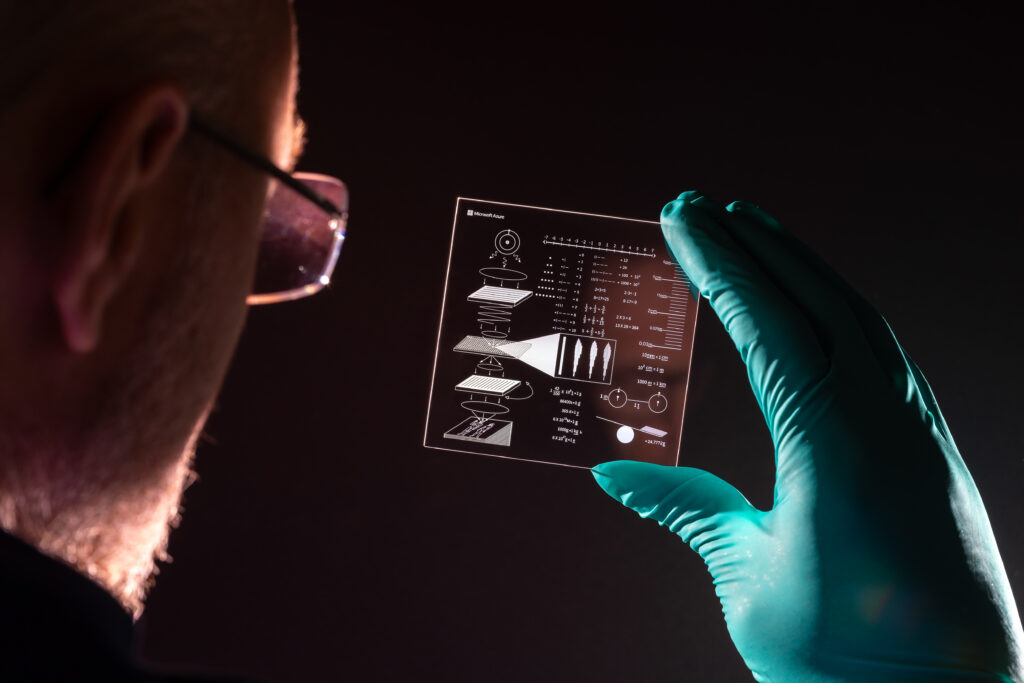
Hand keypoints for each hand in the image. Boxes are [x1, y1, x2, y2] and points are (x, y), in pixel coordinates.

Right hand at [592, 192, 1023, 681]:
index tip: (683, 219)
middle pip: (813, 299)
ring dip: (803, 267)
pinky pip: (883, 350)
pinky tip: (817, 306)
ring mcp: (916, 428)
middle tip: (702, 205)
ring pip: (857, 316)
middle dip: (754, 245)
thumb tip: (612, 478)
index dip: (719, 266)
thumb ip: (688, 511)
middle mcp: (883, 418)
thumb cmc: (846, 653)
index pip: (765, 323)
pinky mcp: (931, 447)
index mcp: (830, 441)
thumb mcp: (748, 576)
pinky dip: (841, 309)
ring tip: (754, 232)